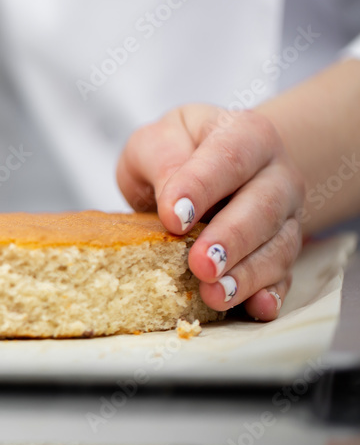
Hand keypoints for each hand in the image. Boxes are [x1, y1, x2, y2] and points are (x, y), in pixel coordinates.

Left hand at [117, 104, 304, 319]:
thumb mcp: (158, 140)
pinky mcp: (282, 250)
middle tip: (200, 264)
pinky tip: (257, 308)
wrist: (214, 165)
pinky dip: (271, 294)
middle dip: (230, 239)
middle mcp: (274, 175)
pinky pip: (284, 275)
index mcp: (244, 135)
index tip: (173, 217)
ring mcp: (285, 216)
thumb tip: (172, 201)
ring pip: (277, 246)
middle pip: (262, 207)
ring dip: (246, 275)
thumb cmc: (179, 151)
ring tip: (214, 294)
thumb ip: (162, 159)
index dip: (201, 187)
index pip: (227, 157)